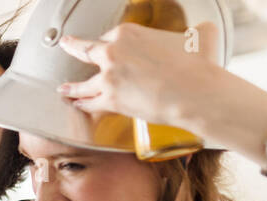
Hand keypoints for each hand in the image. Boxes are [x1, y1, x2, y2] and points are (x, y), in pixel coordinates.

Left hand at [57, 22, 222, 128]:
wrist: (195, 91)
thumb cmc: (198, 65)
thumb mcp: (199, 35)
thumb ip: (195, 31)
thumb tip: (203, 31)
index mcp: (129, 33)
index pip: (110, 37)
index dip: (109, 44)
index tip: (105, 45)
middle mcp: (114, 52)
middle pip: (87, 51)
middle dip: (74, 47)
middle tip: (66, 44)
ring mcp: (109, 77)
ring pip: (83, 83)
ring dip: (71, 86)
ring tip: (63, 88)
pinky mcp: (110, 99)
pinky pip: (90, 102)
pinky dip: (82, 104)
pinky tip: (78, 104)